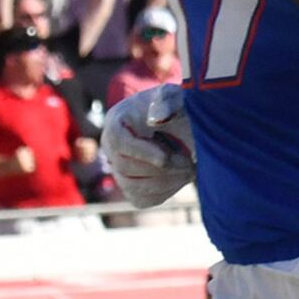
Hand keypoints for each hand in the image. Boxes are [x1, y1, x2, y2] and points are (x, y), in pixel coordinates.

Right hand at [106, 81, 194, 207]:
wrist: (181, 124)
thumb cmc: (177, 107)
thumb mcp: (175, 98)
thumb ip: (168, 102)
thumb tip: (155, 119)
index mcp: (116, 121)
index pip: (117, 142)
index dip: (140, 153)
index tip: (166, 158)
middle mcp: (110, 146)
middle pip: (124, 168)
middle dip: (160, 169)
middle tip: (188, 162)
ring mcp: (118, 168)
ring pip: (131, 187)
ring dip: (165, 183)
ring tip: (188, 170)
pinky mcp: (131, 186)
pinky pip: (141, 199)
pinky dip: (164, 193)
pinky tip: (180, 178)